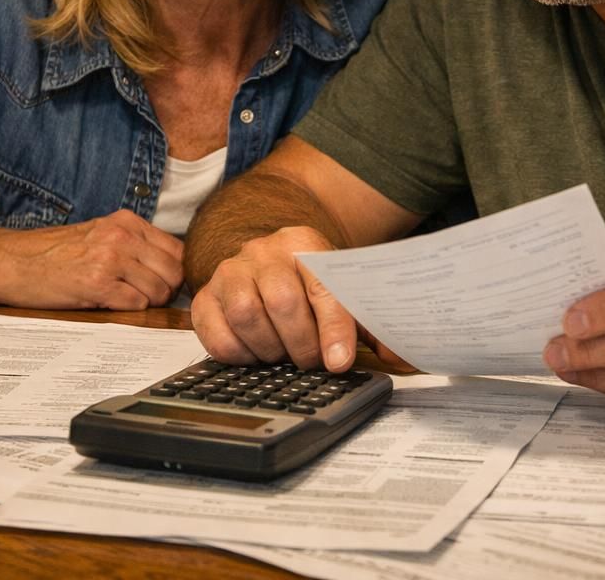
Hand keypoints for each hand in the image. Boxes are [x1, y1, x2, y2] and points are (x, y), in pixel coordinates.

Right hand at [0, 210, 184, 309]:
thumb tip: (170, 267)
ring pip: (159, 290)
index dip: (174, 272)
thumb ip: (133, 244)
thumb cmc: (52, 253)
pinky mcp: (97, 284)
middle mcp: (122, 236)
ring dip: (148, 302)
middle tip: (145, 298)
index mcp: (126, 222)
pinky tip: (109, 304)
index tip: (162, 284)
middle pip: (174, 272)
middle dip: (166, 291)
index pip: (177, 249)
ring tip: (123, 300)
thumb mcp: (98, 234)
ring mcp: (111, 259)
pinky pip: (137, 304)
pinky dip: (129, 310)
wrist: (10, 262)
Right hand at [190, 227, 358, 370]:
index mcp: (305, 243)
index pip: (322, 288)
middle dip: (302, 344)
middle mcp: (264, 251)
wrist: (272, 265)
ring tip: (285, 354)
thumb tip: (398, 355)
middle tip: (313, 360)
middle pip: (282, 301)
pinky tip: (256, 354)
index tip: (339, 362)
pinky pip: (215, 333)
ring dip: (270, 348)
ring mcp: (231, 271)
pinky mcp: (206, 296)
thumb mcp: (344, 294)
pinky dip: (238, 354)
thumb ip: (370, 322)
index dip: (333, 329)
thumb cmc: (312, 287)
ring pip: (246, 315)